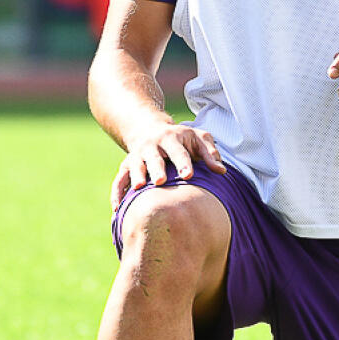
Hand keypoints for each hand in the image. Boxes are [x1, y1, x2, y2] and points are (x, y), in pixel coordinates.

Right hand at [110, 123, 226, 211]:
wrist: (148, 129)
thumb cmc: (180, 139)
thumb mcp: (197, 138)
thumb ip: (210, 153)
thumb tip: (222, 171)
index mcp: (172, 138)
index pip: (179, 151)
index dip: (183, 162)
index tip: (189, 175)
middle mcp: (151, 146)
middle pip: (154, 157)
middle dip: (156, 168)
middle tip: (160, 181)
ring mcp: (136, 156)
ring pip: (134, 166)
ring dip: (135, 177)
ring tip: (138, 189)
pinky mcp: (125, 166)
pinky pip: (118, 180)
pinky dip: (116, 194)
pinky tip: (118, 210)